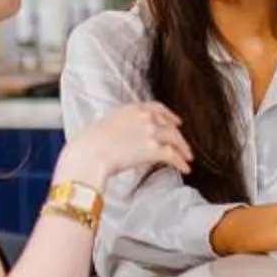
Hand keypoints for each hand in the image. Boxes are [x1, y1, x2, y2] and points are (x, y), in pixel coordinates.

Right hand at [64, 102, 189, 188]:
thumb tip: (122, 136)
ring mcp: (150, 132)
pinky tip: (185, 169)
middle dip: (178, 136)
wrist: (89, 153)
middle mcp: (144, 117)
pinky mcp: (154, 149)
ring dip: (183, 150)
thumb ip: (120, 126)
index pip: (156, 108)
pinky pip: (173, 156)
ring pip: (175, 139)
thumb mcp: (105, 125)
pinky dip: (181, 163)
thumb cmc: (89, 144)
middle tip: (183, 144)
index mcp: (131, 108)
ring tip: (187, 158)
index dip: (168, 115)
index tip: (175, 121)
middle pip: (169, 125)